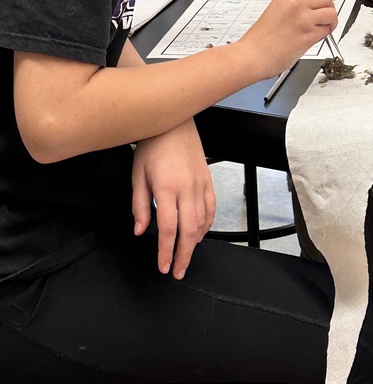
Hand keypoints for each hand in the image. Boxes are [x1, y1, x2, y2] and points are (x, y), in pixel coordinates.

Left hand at [132, 119, 214, 280]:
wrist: (174, 123)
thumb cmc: (153, 146)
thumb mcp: (138, 175)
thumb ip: (139, 205)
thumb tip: (141, 230)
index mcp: (167, 188)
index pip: (169, 229)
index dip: (166, 251)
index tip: (163, 266)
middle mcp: (187, 188)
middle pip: (189, 231)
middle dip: (183, 255)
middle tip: (177, 271)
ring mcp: (201, 184)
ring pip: (202, 221)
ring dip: (195, 243)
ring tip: (186, 256)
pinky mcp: (208, 179)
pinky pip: (211, 207)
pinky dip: (207, 224)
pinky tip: (200, 233)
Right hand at [245, 0, 337, 77]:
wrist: (252, 55)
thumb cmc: (260, 38)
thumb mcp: (276, 8)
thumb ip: (293, 3)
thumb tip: (311, 4)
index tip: (319, 3)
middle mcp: (296, 4)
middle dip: (328, 9)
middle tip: (323, 18)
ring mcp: (303, 19)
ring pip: (331, 13)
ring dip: (330, 22)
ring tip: (322, 28)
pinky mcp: (308, 35)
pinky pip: (327, 30)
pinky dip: (325, 34)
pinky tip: (315, 37)